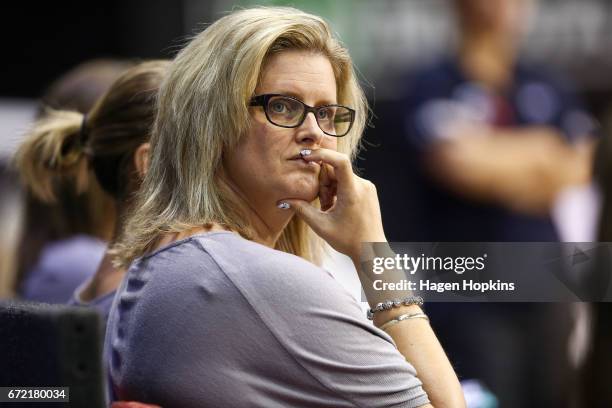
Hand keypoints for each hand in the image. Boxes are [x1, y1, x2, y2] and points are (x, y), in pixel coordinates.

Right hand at [280, 148, 385, 263]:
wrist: (371, 250)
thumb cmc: (348, 240)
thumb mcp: (321, 225)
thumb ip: (301, 209)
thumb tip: (283, 200)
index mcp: (352, 192)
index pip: (340, 161)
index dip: (322, 154)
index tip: (307, 157)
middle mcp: (363, 185)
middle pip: (336, 171)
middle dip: (323, 183)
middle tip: (322, 204)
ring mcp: (367, 187)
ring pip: (341, 176)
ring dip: (330, 188)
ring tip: (331, 209)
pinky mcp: (368, 190)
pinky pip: (348, 181)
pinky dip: (338, 190)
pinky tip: (337, 207)